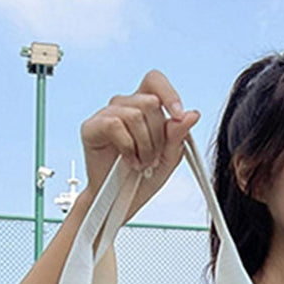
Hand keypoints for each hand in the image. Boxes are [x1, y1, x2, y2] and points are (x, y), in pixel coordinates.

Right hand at [80, 70, 199, 222]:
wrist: (120, 203)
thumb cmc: (142, 180)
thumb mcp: (168, 159)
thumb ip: (178, 136)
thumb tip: (192, 114)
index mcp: (144, 107)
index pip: (155, 80)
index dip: (168, 93)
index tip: (178, 115)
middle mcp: (124, 106)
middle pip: (150, 102)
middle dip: (158, 136)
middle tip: (153, 158)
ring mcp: (106, 114)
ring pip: (135, 115)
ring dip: (144, 146)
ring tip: (141, 164)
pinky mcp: (91, 127)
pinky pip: (115, 125)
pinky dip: (127, 148)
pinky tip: (128, 161)